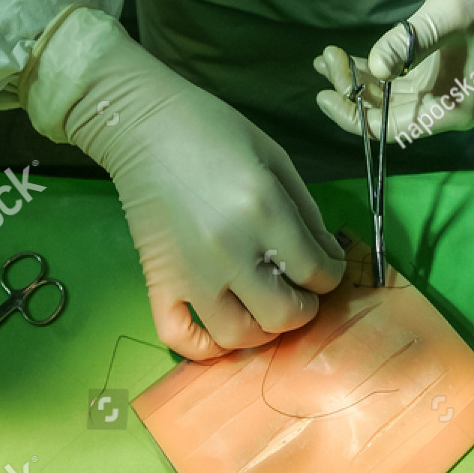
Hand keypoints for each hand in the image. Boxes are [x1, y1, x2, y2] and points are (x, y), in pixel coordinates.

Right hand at [65, 34, 344, 359]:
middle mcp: (230, 249)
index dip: (330, 275)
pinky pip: (180, 338)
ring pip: (239, 336)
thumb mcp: (275, 158)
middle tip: (299, 289)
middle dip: (303, 307)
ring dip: (262, 329)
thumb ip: (307, 212)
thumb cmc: (214, 130)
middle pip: (285, 314)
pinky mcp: (157, 281)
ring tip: (263, 305)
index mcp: (265, 210)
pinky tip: (220, 328)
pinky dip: (204, 347)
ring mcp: (190, 272)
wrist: (143, 125)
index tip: (324, 267)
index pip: (316, 272)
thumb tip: (329, 259)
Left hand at [315, 0, 473, 141]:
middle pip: (387, 114)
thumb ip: (409, 41)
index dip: (355, 118)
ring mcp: (444, 90)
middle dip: (352, 92)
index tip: (325, 95)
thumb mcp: (449, 14)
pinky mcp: (442, 71)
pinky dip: (374, 69)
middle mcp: (447, 106)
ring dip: (358, 81)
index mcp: (453, 108)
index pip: (391, 128)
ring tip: (325, 59)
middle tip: (325, 60)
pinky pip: (399, 80)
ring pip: (390, 97)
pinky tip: (347, 56)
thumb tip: (374, 67)